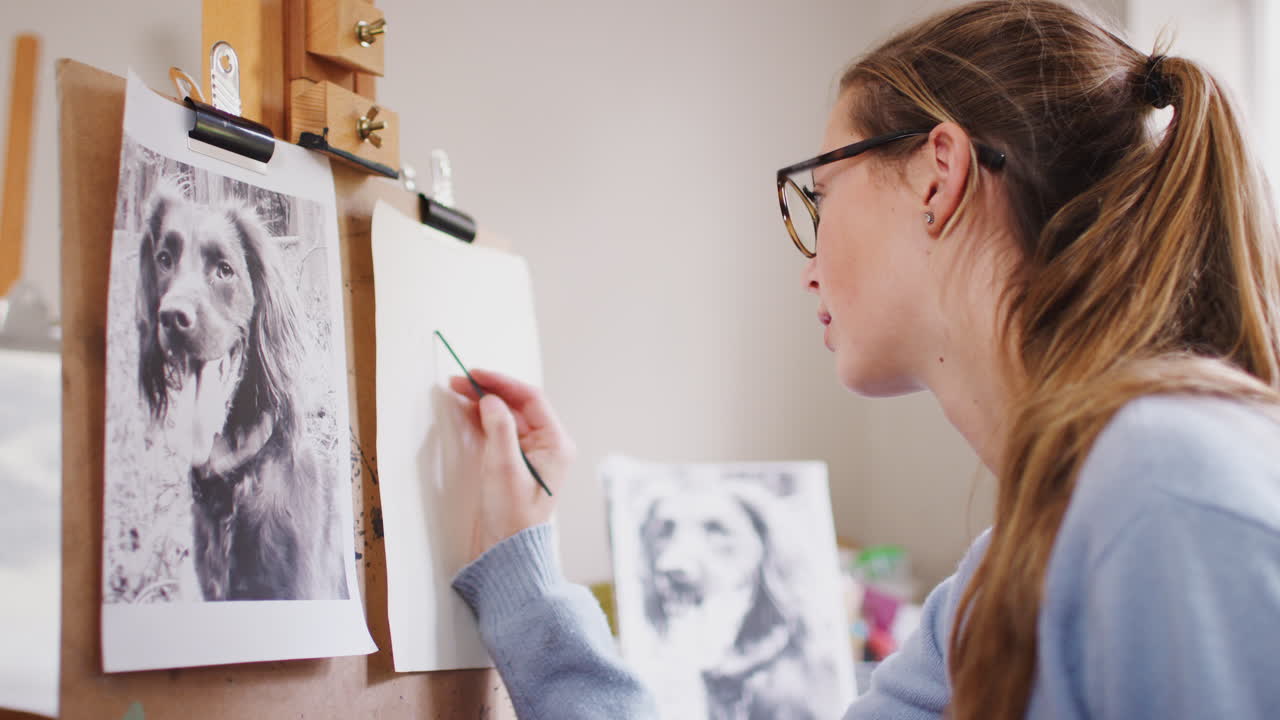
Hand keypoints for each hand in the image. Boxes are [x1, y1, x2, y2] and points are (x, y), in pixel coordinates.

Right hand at [447, 369, 574, 564]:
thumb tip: (490, 399)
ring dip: (484, 403)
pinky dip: (483, 419)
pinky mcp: (516, 462)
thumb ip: (499, 428)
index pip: (531, 399)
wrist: (507, 552)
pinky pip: (501, 431)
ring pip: (507, 416)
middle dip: (489, 391)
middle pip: (518, 405)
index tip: (476, 374)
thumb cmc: (512, 516)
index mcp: (556, 443)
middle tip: (459, 381)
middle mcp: (548, 445)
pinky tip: (466, 411)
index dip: (502, 382)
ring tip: (458, 390)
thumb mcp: (504, 468)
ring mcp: (532, 453)